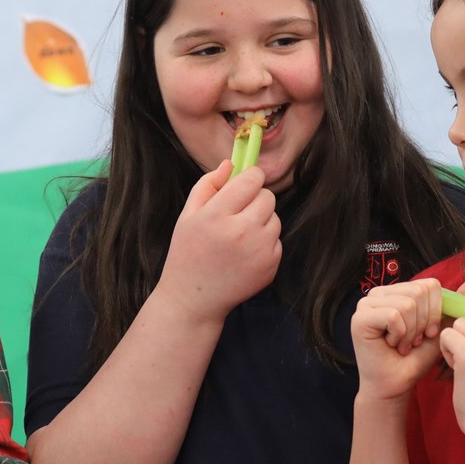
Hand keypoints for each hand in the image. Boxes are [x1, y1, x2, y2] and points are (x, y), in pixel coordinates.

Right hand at [154, 161, 281, 323]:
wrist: (194, 299)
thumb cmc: (188, 253)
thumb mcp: (188, 215)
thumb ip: (208, 185)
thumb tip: (231, 164)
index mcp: (217, 216)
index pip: (252, 180)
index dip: (250, 177)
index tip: (245, 182)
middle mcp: (242, 232)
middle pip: (267, 197)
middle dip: (255, 199)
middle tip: (238, 213)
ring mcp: (259, 252)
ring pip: (275, 218)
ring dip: (261, 221)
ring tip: (239, 236)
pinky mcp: (270, 267)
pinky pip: (277, 240)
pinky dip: (265, 242)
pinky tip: (244, 253)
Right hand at [351, 279, 450, 401]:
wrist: (396, 385)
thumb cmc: (415, 358)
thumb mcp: (440, 328)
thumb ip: (454, 305)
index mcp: (396, 291)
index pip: (429, 285)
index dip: (435, 311)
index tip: (429, 333)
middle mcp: (378, 293)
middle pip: (419, 292)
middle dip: (424, 322)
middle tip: (415, 341)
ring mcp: (365, 304)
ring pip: (407, 304)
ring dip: (412, 331)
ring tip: (404, 344)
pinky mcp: (359, 318)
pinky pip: (394, 315)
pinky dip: (400, 335)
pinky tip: (392, 345)